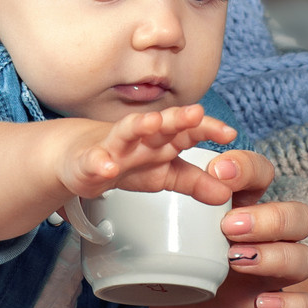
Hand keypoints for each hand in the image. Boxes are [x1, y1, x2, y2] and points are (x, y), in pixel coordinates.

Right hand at [56, 103, 239, 199]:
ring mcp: (113, 147)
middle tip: (196, 113)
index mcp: (162, 141)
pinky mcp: (88, 162)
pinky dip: (100, 163)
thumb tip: (226, 193)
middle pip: (162, 125)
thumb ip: (195, 182)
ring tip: (153, 123)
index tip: (229, 133)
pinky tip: (106, 167)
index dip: (207, 129)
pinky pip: (93, 162)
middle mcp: (140, 139)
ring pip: (127, 132)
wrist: (78, 157)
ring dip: (140, 126)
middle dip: (179, 119)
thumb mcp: (164, 174)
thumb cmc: (126, 162)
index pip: (188, 131)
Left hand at [148, 148, 307, 307]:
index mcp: (246, 206)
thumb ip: (151, 213)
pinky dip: (287, 304)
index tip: (217, 171)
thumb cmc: (183, 264)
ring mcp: (282, 271)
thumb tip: (109, 184)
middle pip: (296, 215)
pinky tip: (262, 304)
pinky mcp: (282, 306)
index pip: (261, 174)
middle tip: (227, 226)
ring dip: (274, 256)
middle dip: (266, 217)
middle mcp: (273, 236)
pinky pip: (304, 304)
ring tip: (238, 261)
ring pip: (303, 256)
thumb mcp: (169, 235)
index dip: (246, 168)